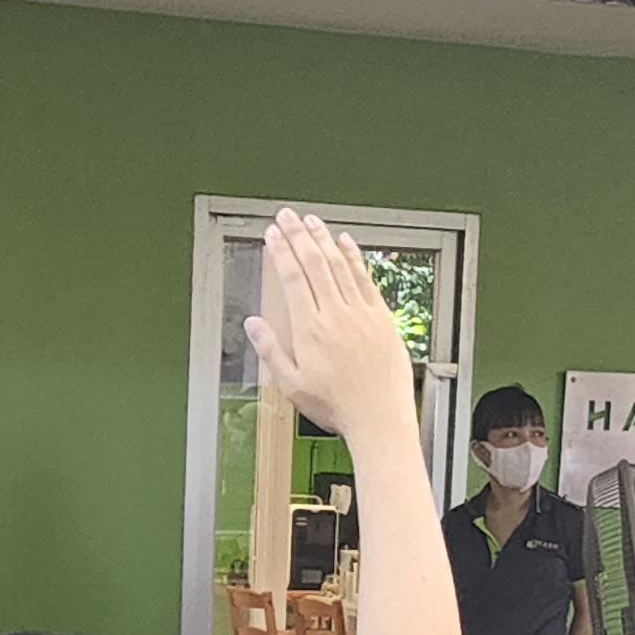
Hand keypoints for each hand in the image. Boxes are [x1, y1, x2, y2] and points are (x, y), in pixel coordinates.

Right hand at [241, 208, 411, 439]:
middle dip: (298, 235)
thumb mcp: (292, 385)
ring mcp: (361, 313)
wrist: (380, 418)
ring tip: (311, 221)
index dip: (281, 251)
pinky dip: (355, 256)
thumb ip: (271, 350)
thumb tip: (253, 324)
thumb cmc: (338, 407)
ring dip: (323, 238)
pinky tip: (346, 243)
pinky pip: (366, 278)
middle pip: (314, 262)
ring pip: (339, 264)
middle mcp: (336, 314)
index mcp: (310, 329)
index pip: (292, 277)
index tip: (273, 234)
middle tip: (287, 216)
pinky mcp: (382, 317)